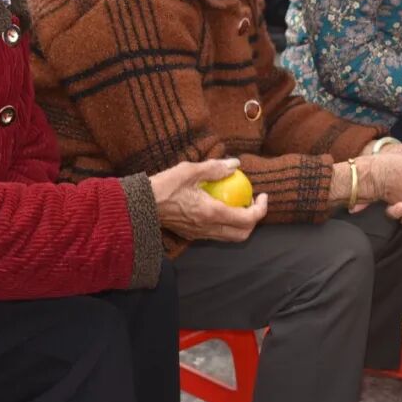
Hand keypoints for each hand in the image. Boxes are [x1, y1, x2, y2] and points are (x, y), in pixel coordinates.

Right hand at [150, 158, 268, 241]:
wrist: (138, 206)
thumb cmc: (163, 187)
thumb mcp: (189, 170)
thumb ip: (214, 168)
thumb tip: (235, 164)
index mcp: (211, 213)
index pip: (247, 219)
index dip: (261, 209)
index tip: (263, 195)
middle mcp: (208, 228)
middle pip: (242, 234)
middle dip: (254, 220)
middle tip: (254, 201)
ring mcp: (200, 234)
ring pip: (230, 237)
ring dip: (241, 223)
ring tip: (239, 203)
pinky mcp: (192, 235)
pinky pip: (218, 234)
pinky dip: (227, 224)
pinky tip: (222, 206)